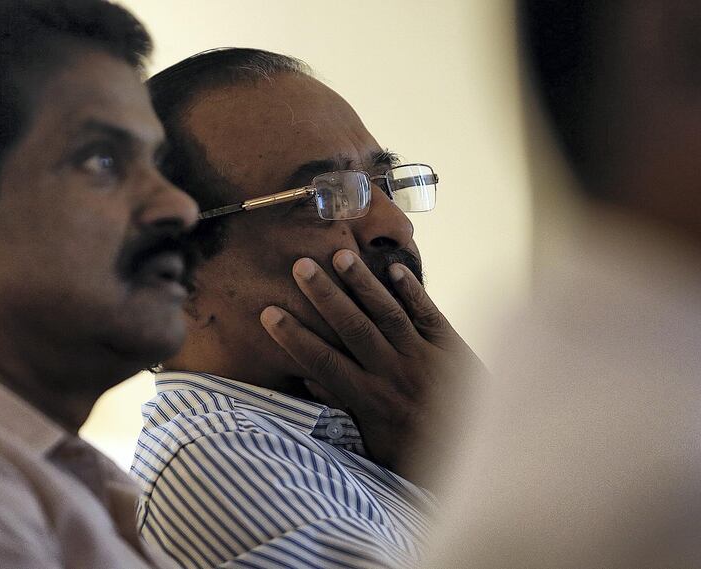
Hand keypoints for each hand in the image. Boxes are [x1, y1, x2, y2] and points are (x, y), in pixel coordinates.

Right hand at [260, 249, 484, 482]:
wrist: (481, 451)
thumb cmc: (420, 450)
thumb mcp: (375, 442)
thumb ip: (344, 409)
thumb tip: (311, 380)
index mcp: (371, 400)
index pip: (324, 363)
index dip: (295, 338)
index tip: (270, 314)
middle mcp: (393, 374)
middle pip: (353, 328)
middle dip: (324, 296)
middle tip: (300, 266)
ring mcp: (423, 357)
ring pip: (388, 314)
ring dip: (363, 284)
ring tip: (341, 255)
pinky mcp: (450, 346)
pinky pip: (428, 314)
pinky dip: (412, 290)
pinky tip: (394, 267)